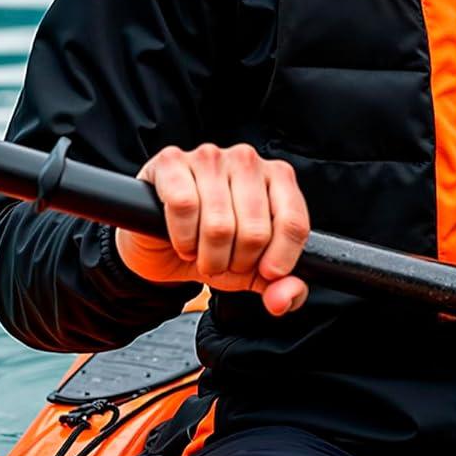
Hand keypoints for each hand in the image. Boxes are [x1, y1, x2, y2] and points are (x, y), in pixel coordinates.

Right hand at [115, 143, 309, 316]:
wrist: (161, 243)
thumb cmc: (213, 246)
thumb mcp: (252, 272)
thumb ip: (280, 288)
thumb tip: (284, 298)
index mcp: (278, 176)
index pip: (293, 222)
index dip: (280, 260)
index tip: (265, 273)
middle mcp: (247, 160)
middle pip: (256, 231)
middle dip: (237, 262)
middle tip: (223, 262)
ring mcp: (209, 157)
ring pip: (219, 224)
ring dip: (208, 256)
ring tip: (202, 252)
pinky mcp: (171, 162)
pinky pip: (184, 206)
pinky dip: (182, 237)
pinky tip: (182, 238)